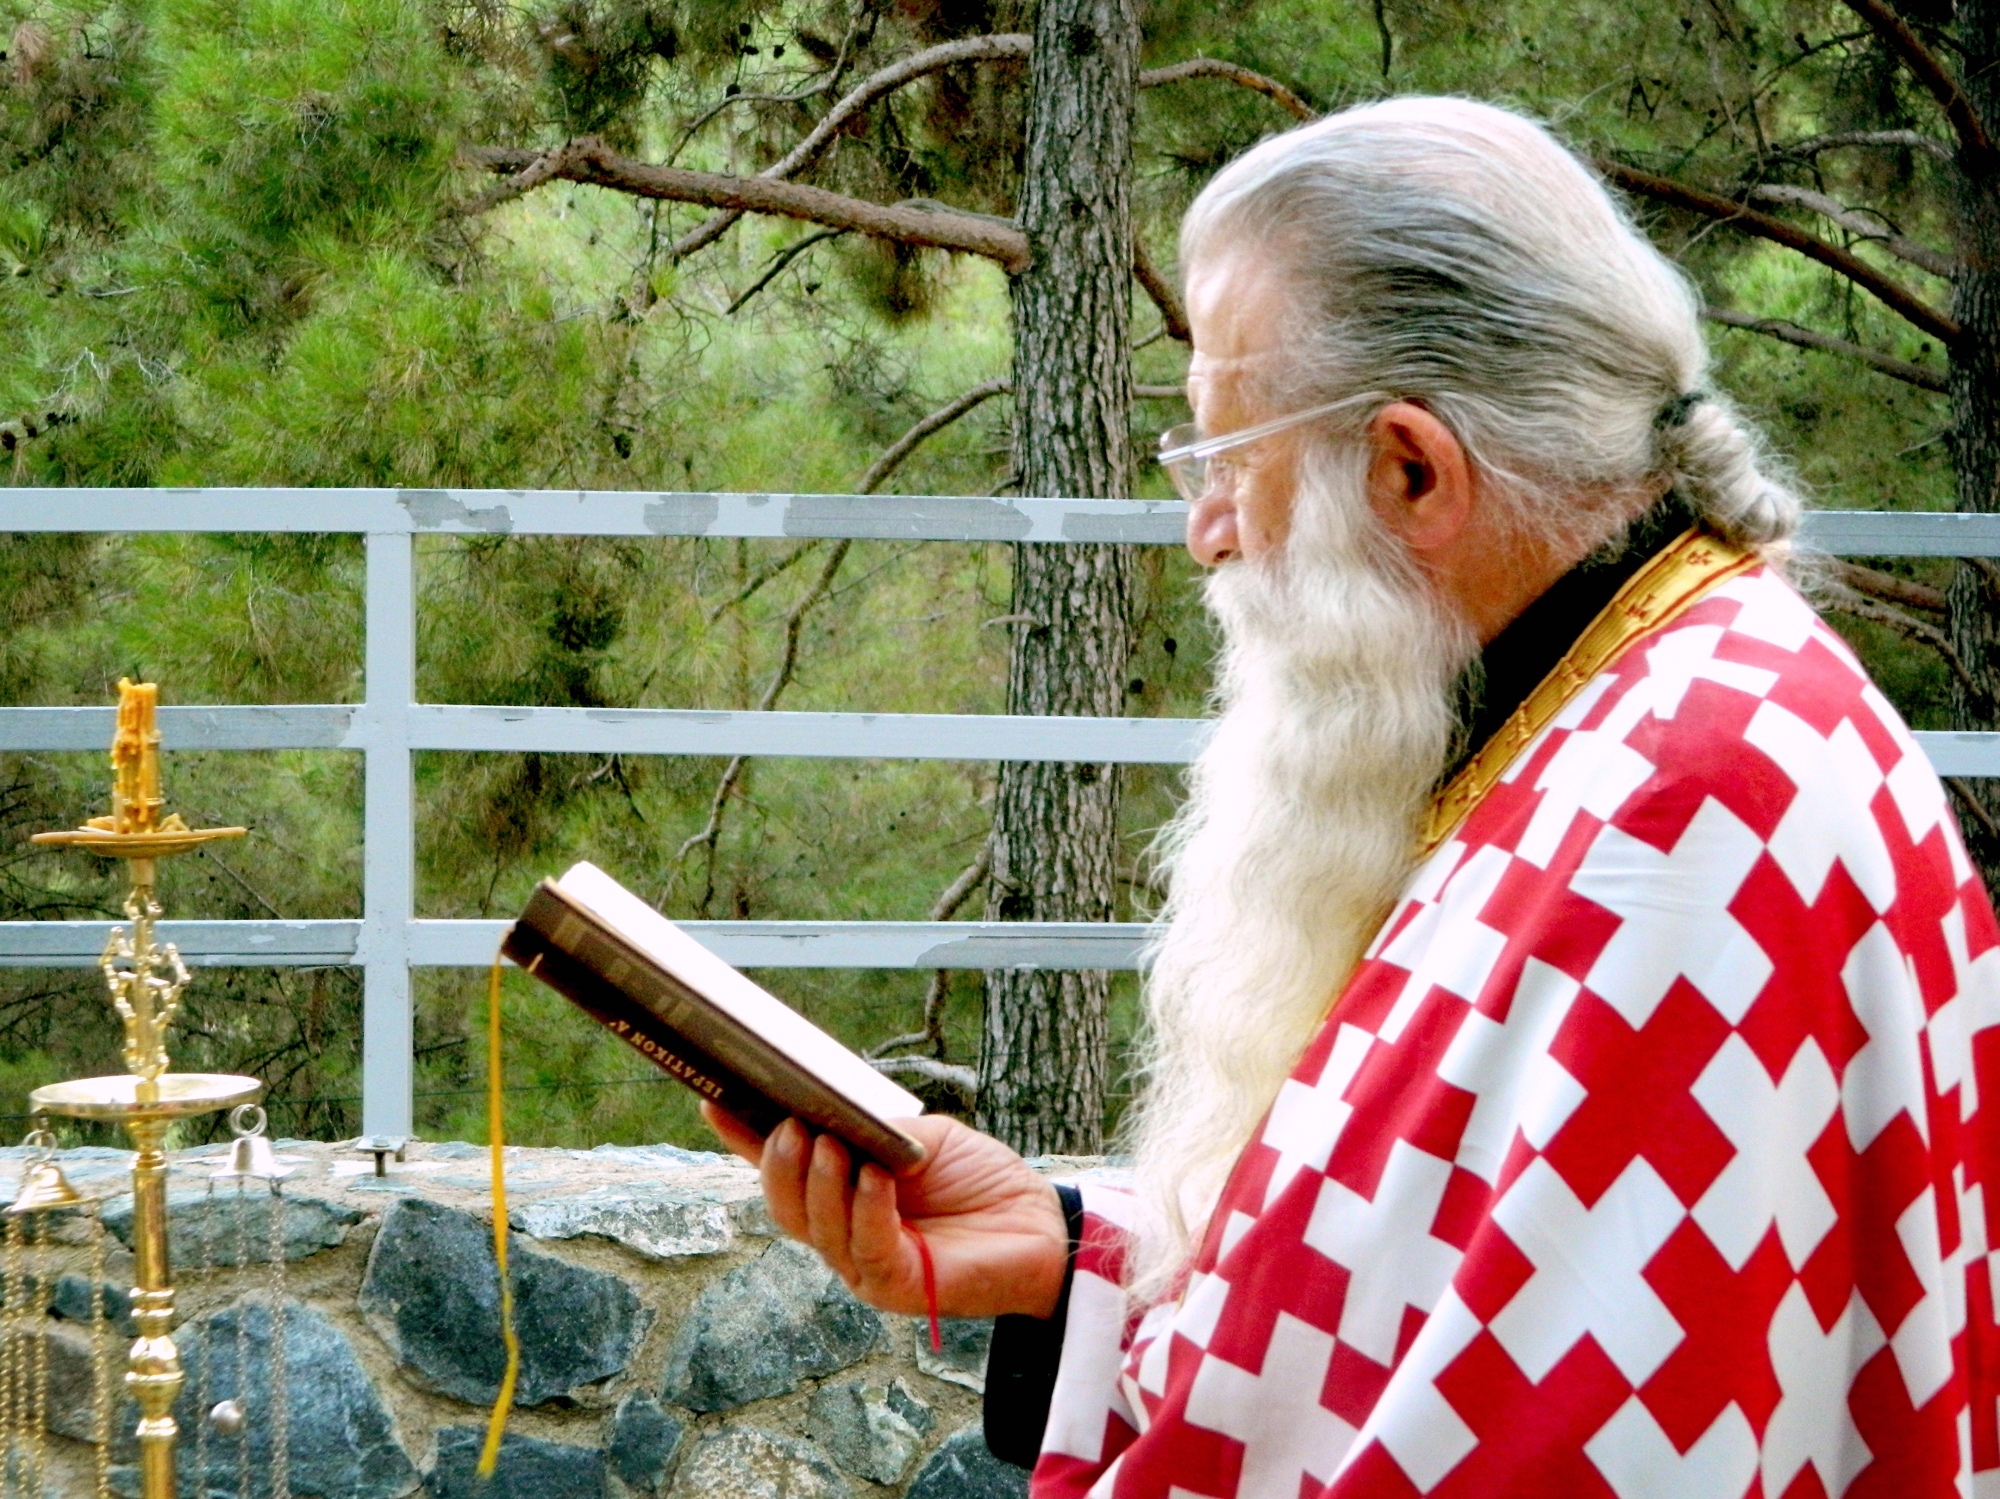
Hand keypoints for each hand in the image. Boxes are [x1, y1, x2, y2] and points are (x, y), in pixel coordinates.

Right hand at [702, 1103, 1068, 1320]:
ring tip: (827, 1143)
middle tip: (791, 1127)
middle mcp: (842, 1231)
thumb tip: (832, 1119)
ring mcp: (864, 1264)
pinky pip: (870, 1247)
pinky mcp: (899, 1285)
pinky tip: (876, 1179)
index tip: (711, 1103)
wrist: (1039, 1224)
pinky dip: (866, 1208)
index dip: (744, 1140)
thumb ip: (879, 1133)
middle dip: (778, 1164)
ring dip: (819, 1182)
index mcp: (841, 1191)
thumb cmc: (981, 1179)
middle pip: (785, 1204)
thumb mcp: (925, 1139)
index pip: (781, 1168)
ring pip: (818, 1228)